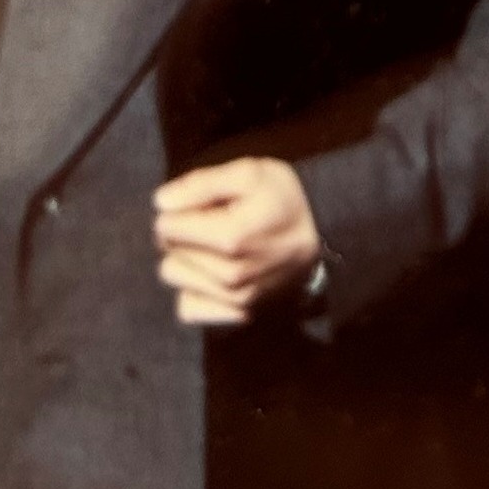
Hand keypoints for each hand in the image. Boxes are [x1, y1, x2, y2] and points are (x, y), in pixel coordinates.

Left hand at [152, 157, 321, 325]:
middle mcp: (231, 274)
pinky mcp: (237, 316)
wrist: (327, 235)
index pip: (165, 224)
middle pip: (167, 250)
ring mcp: (235, 299)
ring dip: (187, 259)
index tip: (208, 204)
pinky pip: (186, 307)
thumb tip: (161, 202)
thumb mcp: (250, 172)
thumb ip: (201, 182)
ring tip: (218, 247)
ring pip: (173, 276)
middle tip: (217, 222)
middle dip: (185, 232)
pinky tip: (216, 273)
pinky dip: (195, 290)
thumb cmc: (283, 199)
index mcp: (232, 236)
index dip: (182, 208)